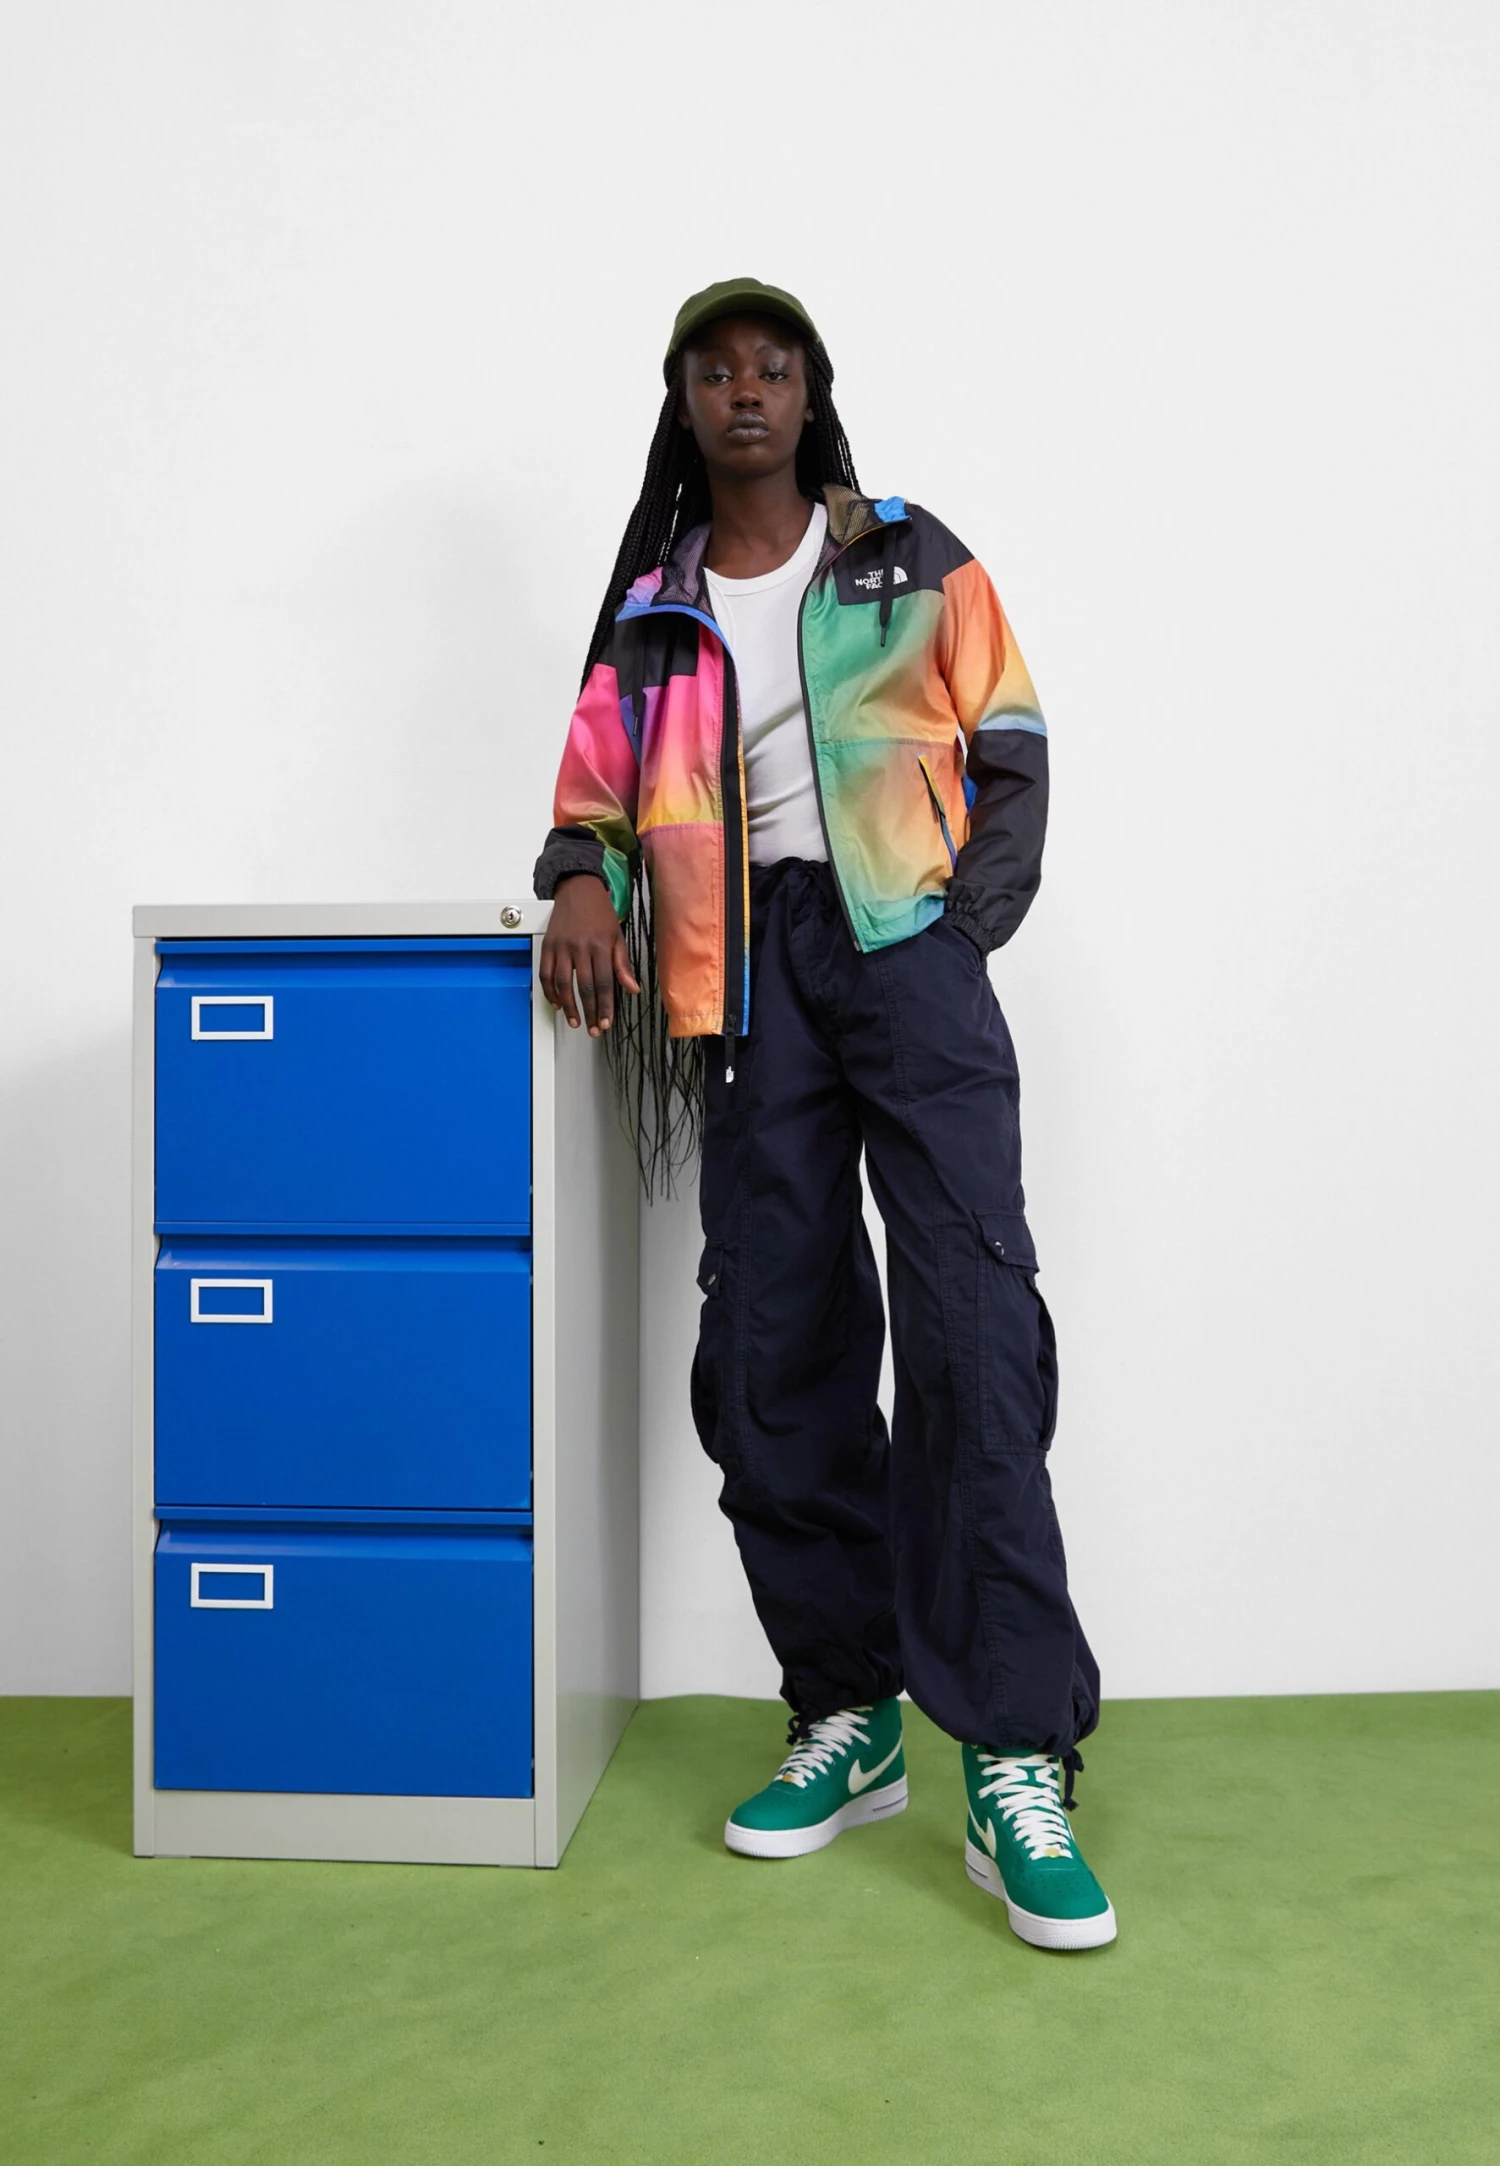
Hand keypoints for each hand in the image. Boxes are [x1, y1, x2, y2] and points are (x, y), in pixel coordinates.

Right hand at [538, 874, 641, 1034]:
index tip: (606, 1023)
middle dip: (590, 1012)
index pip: (604, 983)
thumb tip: (633, 989)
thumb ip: (623, 964)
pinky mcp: (547, 945)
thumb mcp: (617, 936)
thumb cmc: (600, 913)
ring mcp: (561, 947)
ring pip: (562, 983)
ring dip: (568, 1006)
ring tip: (575, 1021)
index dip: (605, 1006)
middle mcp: (580, 947)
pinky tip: (556, 1003)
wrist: (577, 889)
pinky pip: (545, 973)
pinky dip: (549, 991)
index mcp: (600, 946)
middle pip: (584, 987)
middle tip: (593, 1029)